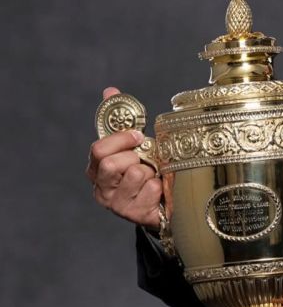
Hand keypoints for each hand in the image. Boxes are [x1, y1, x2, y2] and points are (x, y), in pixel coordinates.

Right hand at [86, 87, 162, 228]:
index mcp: (96, 170)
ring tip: (152, 176)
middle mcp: (101, 190)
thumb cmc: (144, 171)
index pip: (98, 150)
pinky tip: (159, 191)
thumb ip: (120, 122)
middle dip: (135, 158)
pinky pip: (152, 189)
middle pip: (112, 164)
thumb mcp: (132, 147)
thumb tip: (110, 91)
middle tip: (145, 160)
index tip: (137, 135)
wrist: (161, 205)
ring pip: (135, 175)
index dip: (120, 139)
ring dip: (150, 171)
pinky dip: (161, 186)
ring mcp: (117, 205)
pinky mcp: (135, 215)